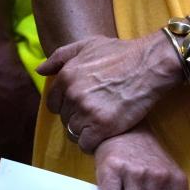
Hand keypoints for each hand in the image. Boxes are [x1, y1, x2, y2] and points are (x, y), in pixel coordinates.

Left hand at [37, 32, 183, 152]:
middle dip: (78, 118)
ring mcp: (87, 112)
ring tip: (101, 124)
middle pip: (65, 120)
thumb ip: (60, 56)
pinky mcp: (102, 126)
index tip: (82, 106)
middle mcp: (73, 95)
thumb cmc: (121, 53)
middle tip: (96, 114)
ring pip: (74, 133)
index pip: (53, 104)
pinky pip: (86, 144)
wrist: (150, 65)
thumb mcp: (87, 45)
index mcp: (66, 77)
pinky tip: (104, 134)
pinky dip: (93, 143)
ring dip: (86, 132)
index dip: (67, 107)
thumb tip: (40, 70)